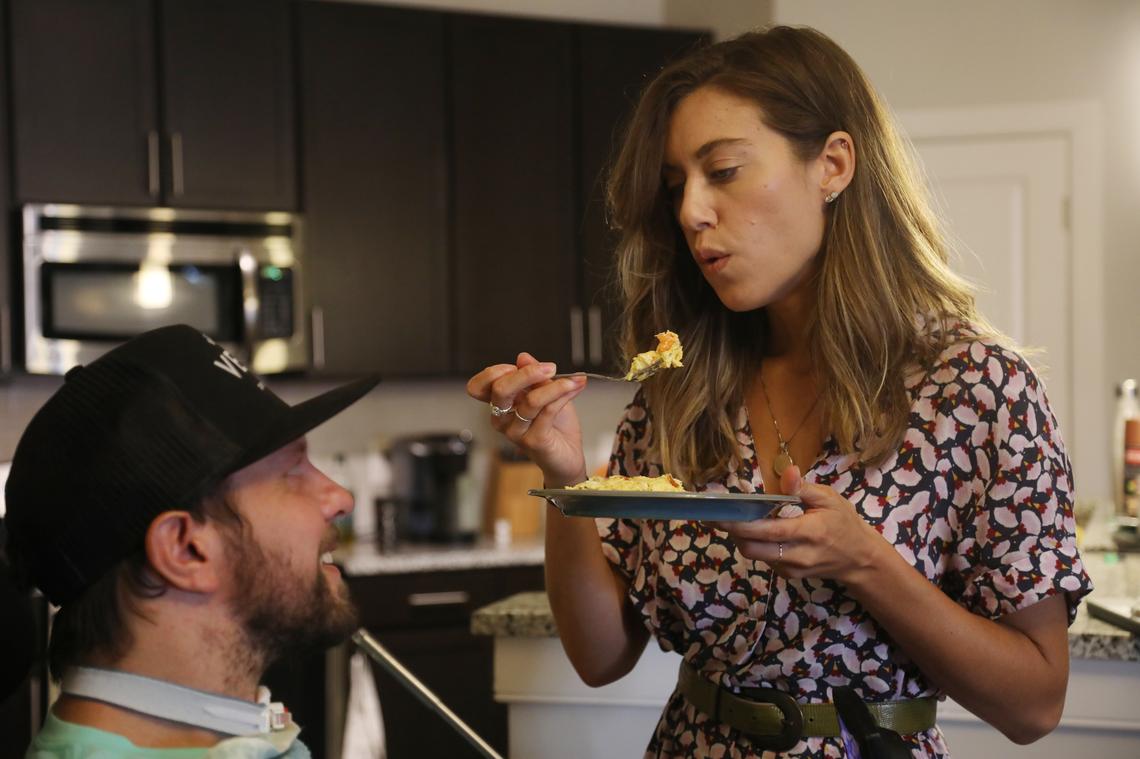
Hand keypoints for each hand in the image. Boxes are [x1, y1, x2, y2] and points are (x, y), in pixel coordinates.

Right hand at [466, 352, 588, 486]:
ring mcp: (516, 432)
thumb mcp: (546, 392)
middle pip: (500, 390)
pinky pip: (547, 411)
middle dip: (526, 374)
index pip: (478, 387)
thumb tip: (523, 357)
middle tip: (550, 367)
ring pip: (530, 401)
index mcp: (500, 405)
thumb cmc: (555, 426)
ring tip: (573, 380)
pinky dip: (563, 395)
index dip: (493, 372)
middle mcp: (502, 419)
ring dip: (555, 386)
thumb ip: (534, 376)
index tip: (518, 364)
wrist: (568, 456)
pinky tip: (575, 388)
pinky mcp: (533, 442)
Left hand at [711, 465, 885, 587]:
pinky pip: (765, 560)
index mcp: (809, 532)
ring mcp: (793, 569)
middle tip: (721, 515)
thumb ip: (803, 488)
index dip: (741, 524)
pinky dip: (756, 545)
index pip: (769, 531)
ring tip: (738, 519)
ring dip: (743, 538)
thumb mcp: (829, 499)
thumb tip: (788, 470)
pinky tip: (759, 531)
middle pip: (753, 549)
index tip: (719, 514)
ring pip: (755, 555)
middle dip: (733, 532)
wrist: (859, 559)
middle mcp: (799, 555)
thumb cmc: (843, 523)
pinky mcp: (789, 576)